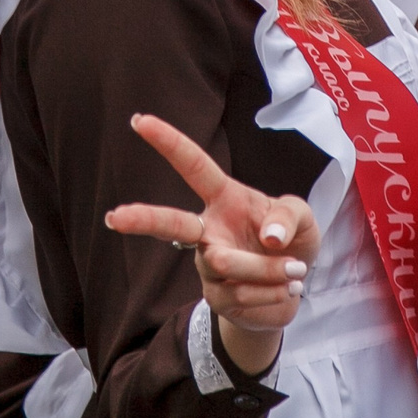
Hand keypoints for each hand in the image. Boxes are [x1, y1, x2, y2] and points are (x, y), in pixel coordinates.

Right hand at [104, 112, 320, 376]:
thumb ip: (288, 216)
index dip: (168, 143)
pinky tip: (284, 289)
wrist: (294, 289)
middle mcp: (208, 230)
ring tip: (295, 271)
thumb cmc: (290, 241)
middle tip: (115, 217)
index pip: (193, 166)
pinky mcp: (216, 297)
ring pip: (227, 264)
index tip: (139, 121)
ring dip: (269, 270)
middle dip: (142, 219)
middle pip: (171, 224)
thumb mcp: (302, 217)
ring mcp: (208, 265)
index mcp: (224, 198)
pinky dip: (273, 293)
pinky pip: (243, 295)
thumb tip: (269, 237)